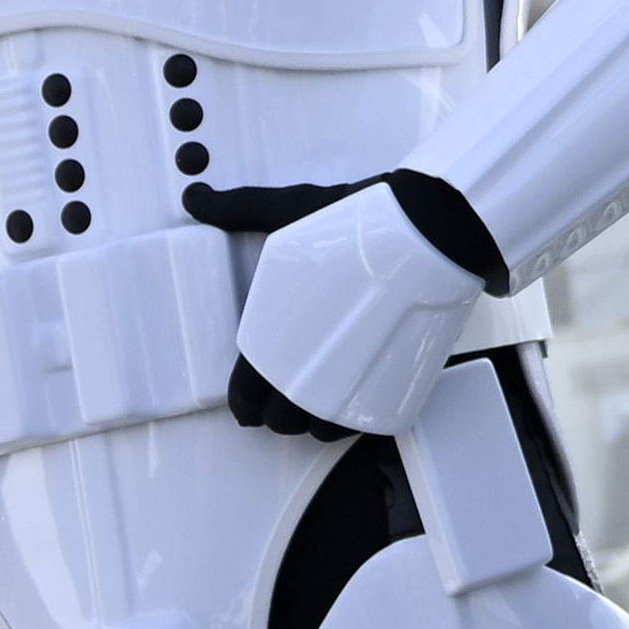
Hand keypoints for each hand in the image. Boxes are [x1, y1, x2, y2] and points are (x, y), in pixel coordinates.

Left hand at [205, 179, 486, 437]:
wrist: (431, 229)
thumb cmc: (358, 219)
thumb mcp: (287, 210)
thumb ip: (238, 210)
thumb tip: (196, 198)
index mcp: (269, 341)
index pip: (244, 393)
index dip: (245, 401)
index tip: (251, 403)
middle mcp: (302, 376)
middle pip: (281, 419)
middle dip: (282, 410)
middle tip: (291, 394)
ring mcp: (348, 391)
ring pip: (320, 430)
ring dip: (317, 419)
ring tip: (324, 399)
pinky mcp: (390, 394)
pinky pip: (361, 428)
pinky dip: (355, 420)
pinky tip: (358, 398)